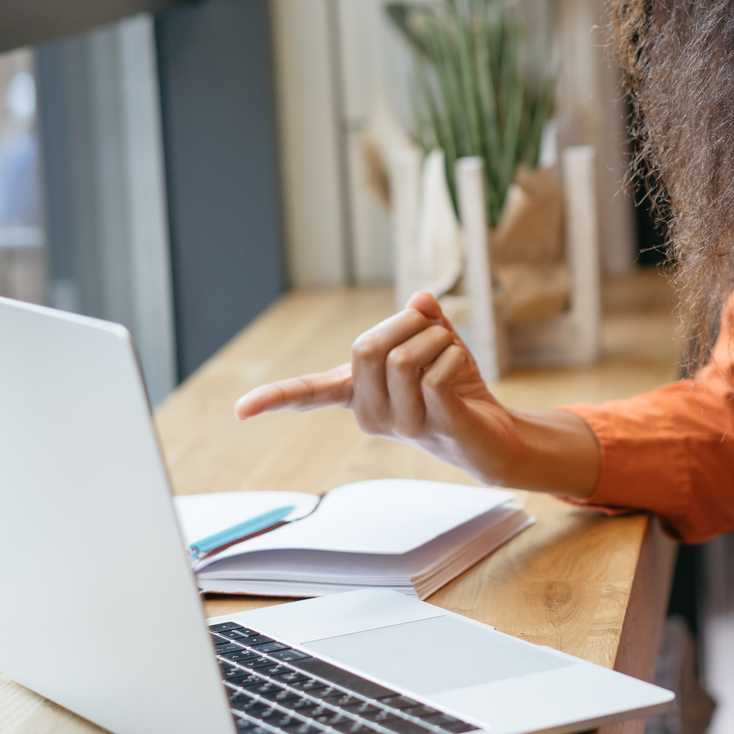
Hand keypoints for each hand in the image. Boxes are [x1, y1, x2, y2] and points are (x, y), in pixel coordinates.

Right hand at [233, 293, 601, 494]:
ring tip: (451, 358)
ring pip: (405, 356)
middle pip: (367, 347)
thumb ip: (421, 318)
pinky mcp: (436, 425)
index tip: (240, 411)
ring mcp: (402, 425)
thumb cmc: (456, 386)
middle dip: (406, 323)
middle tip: (432, 333)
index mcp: (359, 394)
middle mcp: (371, 415)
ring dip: (438, 339)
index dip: (275, 398)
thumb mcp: (435, 342)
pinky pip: (437, 372)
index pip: (310, 394)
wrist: (493, 435)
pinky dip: (456, 356)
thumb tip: (419, 299)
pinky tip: (464, 377)